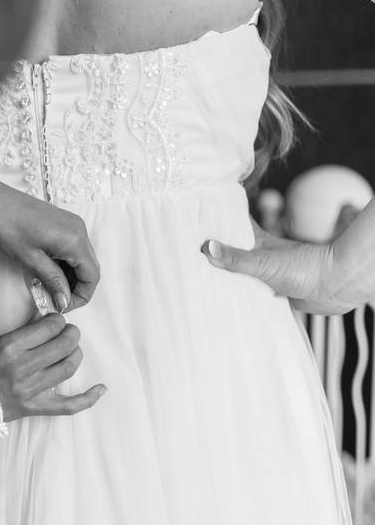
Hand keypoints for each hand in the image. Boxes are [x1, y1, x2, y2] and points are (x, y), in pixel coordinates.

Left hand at [0, 183, 98, 312]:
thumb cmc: (8, 226)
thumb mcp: (30, 259)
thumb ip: (52, 280)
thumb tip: (65, 301)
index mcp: (75, 239)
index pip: (92, 275)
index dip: (81, 296)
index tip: (64, 306)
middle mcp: (79, 230)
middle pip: (90, 267)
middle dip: (77, 288)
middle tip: (57, 300)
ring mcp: (73, 225)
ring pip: (81, 259)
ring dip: (70, 277)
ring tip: (50, 288)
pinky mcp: (64, 224)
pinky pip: (73, 249)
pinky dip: (65, 264)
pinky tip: (50, 273)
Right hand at [0, 314, 106, 420]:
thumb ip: (23, 333)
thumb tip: (46, 321)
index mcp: (11, 346)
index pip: (50, 326)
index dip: (58, 320)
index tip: (56, 321)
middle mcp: (23, 366)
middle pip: (64, 344)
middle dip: (71, 334)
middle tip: (68, 333)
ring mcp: (31, 389)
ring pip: (69, 367)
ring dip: (76, 354)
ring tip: (72, 350)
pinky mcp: (35, 407)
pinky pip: (69, 405)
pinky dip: (88, 398)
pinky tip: (100, 388)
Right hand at [202, 219, 353, 314]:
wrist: (336, 286)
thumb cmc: (306, 267)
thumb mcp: (264, 262)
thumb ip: (236, 258)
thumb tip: (206, 248)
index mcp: (258, 241)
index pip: (232, 226)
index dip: (215, 223)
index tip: (193, 222)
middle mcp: (260, 256)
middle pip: (232, 252)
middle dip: (213, 254)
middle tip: (188, 256)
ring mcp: (267, 274)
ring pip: (240, 274)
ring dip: (226, 278)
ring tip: (200, 281)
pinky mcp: (274, 292)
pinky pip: (251, 294)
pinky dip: (239, 297)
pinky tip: (226, 302)